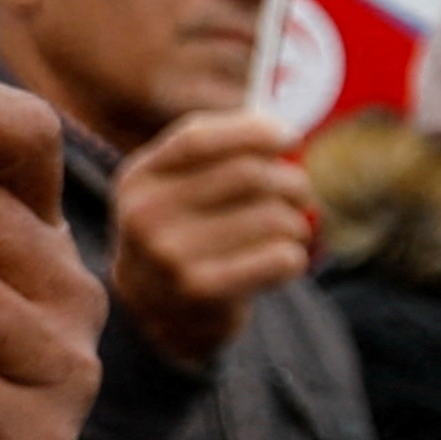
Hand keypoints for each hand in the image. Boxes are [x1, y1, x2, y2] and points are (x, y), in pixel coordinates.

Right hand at [107, 109, 318, 371]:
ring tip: (292, 230)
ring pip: (272, 218)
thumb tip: (282, 133)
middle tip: (301, 192)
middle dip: (291, 181)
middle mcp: (146, 213)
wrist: (154, 308)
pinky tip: (284, 259)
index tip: (289, 135)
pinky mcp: (201, 291)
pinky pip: (279, 259)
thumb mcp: (174, 187)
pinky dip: (295, 256)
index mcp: (139, 176)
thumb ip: (216, 155)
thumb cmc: (181, 231)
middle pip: (247, 176)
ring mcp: (169, 255)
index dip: (250, 131)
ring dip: (297, 223)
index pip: (197, 138)